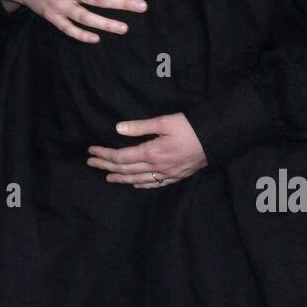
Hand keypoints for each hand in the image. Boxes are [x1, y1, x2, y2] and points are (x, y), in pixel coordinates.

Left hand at [87, 113, 207, 188]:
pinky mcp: (176, 176)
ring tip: (107, 177)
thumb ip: (140, 127)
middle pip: (125, 169)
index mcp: (151, 152)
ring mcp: (166, 174)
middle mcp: (156, 167)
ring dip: (120, 178)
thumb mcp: (164, 122)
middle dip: (106, 165)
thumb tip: (118, 129)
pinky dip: (141, 184)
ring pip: (137, 179)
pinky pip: (154, 184)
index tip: (91, 151)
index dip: (104, 154)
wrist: (215, 139)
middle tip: (91, 163)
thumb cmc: (190, 127)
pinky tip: (134, 184)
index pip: (121, 156)